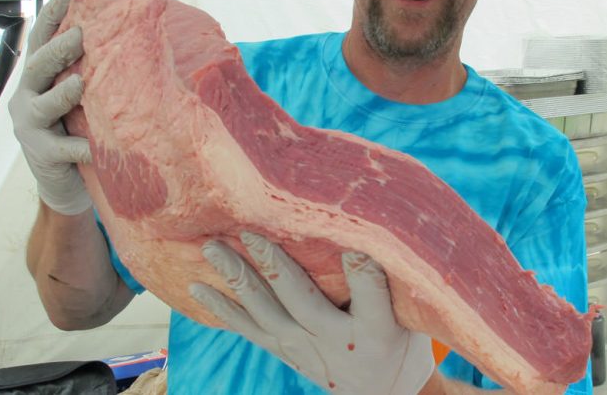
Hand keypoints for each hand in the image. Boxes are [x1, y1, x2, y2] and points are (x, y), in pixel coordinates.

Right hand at [8, 0, 91, 215]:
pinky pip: (62, 149)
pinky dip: (80, 146)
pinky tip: (94, 147)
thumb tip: (128, 34)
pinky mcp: (43, 155)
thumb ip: (93, 71)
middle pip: (38, 66)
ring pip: (42, 105)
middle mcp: (28, 98)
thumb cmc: (82, 131)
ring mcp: (31, 127)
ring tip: (79, 84)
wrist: (69, 184)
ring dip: (61, 94)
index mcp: (40, 79)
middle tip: (81, 36)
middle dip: (58, 50)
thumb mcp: (86, 97)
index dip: (51, 16)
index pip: (41, 40)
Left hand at [190, 232, 434, 393]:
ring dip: (237, 279)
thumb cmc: (398, 336)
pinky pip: (248, 329)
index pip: (372, 295)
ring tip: (212, 249)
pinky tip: (197, 286)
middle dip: (275, 265)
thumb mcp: (410, 311)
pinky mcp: (283, 350)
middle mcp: (335, 341)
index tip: (354, 246)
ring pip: (266, 311)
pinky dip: (222, 308)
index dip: (362, 271)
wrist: (383, 391)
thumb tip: (369, 227)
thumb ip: (388, 277)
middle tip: (251, 232)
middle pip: (302, 300)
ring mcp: (303, 348)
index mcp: (378, 329)